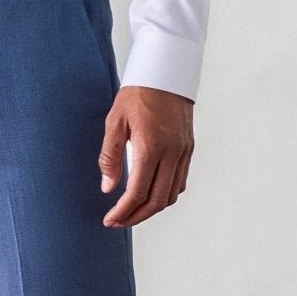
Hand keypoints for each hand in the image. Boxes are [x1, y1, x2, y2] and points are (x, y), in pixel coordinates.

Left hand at [98, 86, 194, 226]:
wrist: (165, 73)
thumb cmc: (137, 94)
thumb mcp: (114, 123)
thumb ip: (110, 158)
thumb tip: (108, 188)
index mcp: (150, 148)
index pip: (137, 193)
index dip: (123, 212)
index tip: (109, 220)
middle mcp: (171, 154)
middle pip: (157, 201)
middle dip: (136, 217)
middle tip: (118, 222)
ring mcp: (183, 152)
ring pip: (171, 195)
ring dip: (152, 208)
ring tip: (132, 211)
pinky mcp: (188, 148)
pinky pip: (180, 181)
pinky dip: (165, 194)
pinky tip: (150, 193)